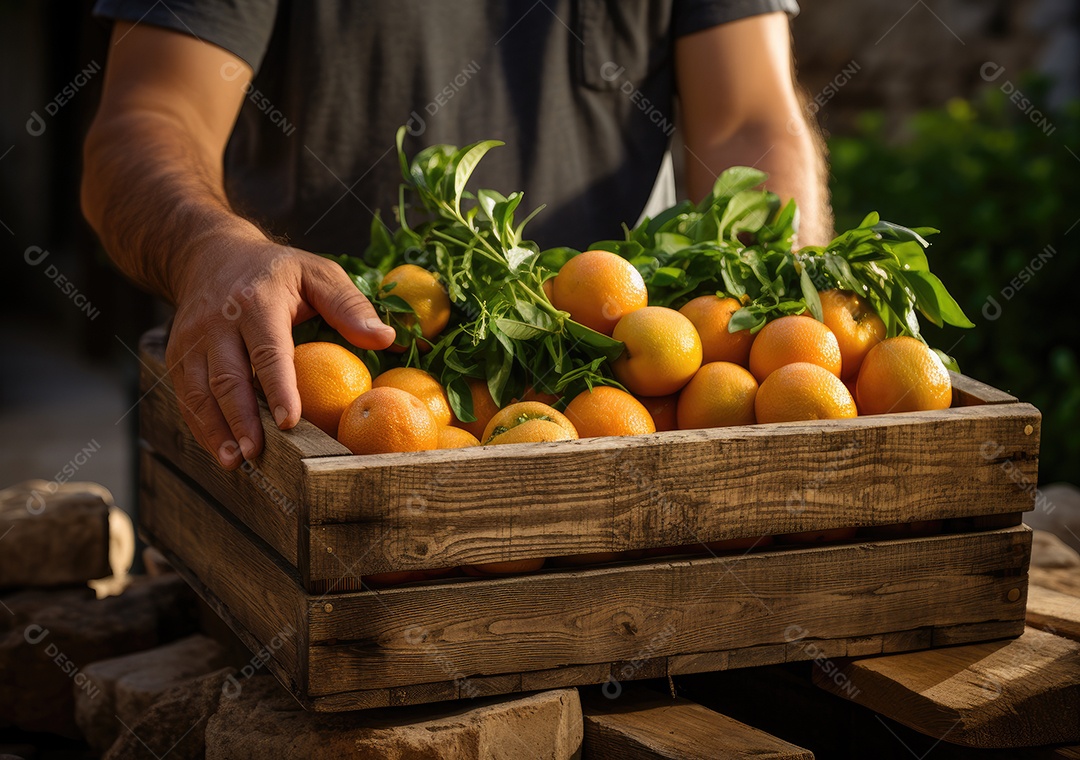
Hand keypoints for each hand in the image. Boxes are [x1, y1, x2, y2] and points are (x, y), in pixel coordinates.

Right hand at [165, 234, 395, 467]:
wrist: (211, 254)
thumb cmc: (276, 271)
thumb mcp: (317, 273)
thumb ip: (350, 305)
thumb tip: (386, 339)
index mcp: (256, 302)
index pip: (268, 351)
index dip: (278, 388)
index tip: (289, 422)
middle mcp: (218, 322)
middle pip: (228, 377)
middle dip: (241, 419)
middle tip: (256, 453)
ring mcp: (193, 339)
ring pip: (198, 390)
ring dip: (215, 429)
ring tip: (233, 461)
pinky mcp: (178, 354)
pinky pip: (186, 394)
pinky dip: (200, 425)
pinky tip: (219, 449)